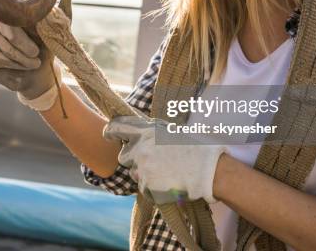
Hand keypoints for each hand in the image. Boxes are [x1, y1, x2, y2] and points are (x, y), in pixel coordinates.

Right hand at [0, 0, 72, 106]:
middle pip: (3, 26)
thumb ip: (62, 11)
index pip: (10, 8)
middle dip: (21, 42)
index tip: (34, 27)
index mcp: (12, 14)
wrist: (42, 77)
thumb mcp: (58, 31)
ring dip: (18, 56)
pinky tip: (19, 68)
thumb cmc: (48, 49)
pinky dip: (9, 63)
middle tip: (36, 53)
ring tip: (33, 63)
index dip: (20, 16)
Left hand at [103, 115, 225, 204]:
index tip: (107, 133)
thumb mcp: (171, 132)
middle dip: (133, 159)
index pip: (118, 127)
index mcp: (148, 132)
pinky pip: (144, 187)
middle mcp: (141, 149)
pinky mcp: (147, 186)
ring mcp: (143, 168)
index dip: (110, 131)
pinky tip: (169, 182)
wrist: (209, 171)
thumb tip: (139, 134)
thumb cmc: (196, 149)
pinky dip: (153, 186)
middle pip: (123, 156)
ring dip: (145, 173)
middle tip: (152, 161)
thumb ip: (152, 133)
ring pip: (134, 173)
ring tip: (167, 172)